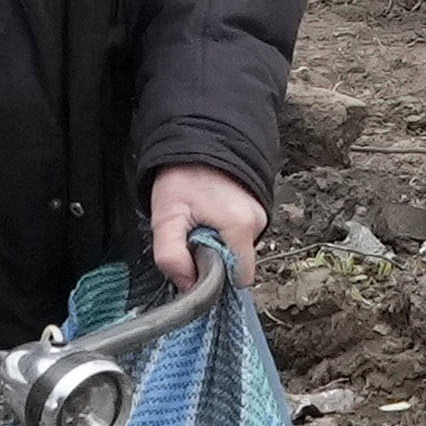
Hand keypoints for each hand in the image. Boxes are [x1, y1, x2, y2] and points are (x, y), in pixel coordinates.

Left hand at [141, 168, 265, 291]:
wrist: (195, 139)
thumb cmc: (181, 177)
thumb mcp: (165, 218)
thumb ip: (172, 257)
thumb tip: (188, 286)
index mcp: (240, 226)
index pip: (239, 278)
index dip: (216, 279)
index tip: (196, 263)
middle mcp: (257, 221)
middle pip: (239, 264)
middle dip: (215, 260)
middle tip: (193, 236)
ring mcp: (260, 212)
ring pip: (239, 249)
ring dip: (219, 244)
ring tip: (200, 221)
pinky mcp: (257, 207)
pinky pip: (242, 234)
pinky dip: (226, 232)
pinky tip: (210, 215)